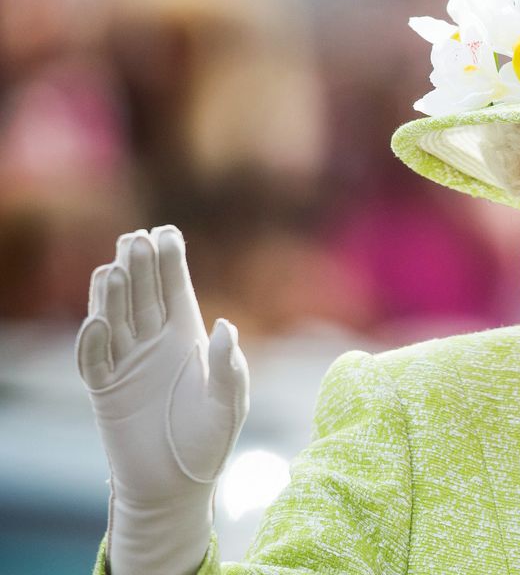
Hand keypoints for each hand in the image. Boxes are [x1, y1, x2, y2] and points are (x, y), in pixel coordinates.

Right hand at [77, 225, 248, 572]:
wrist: (177, 485)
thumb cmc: (210, 441)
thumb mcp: (228, 403)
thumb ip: (228, 366)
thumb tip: (226, 325)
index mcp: (188, 339)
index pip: (176, 292)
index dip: (171, 263)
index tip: (167, 232)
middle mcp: (155, 345)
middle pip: (143, 297)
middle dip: (140, 268)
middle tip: (137, 238)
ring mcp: (127, 365)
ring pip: (115, 320)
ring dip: (114, 295)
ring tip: (116, 267)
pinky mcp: (105, 391)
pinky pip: (94, 362)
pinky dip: (93, 342)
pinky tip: (97, 321)